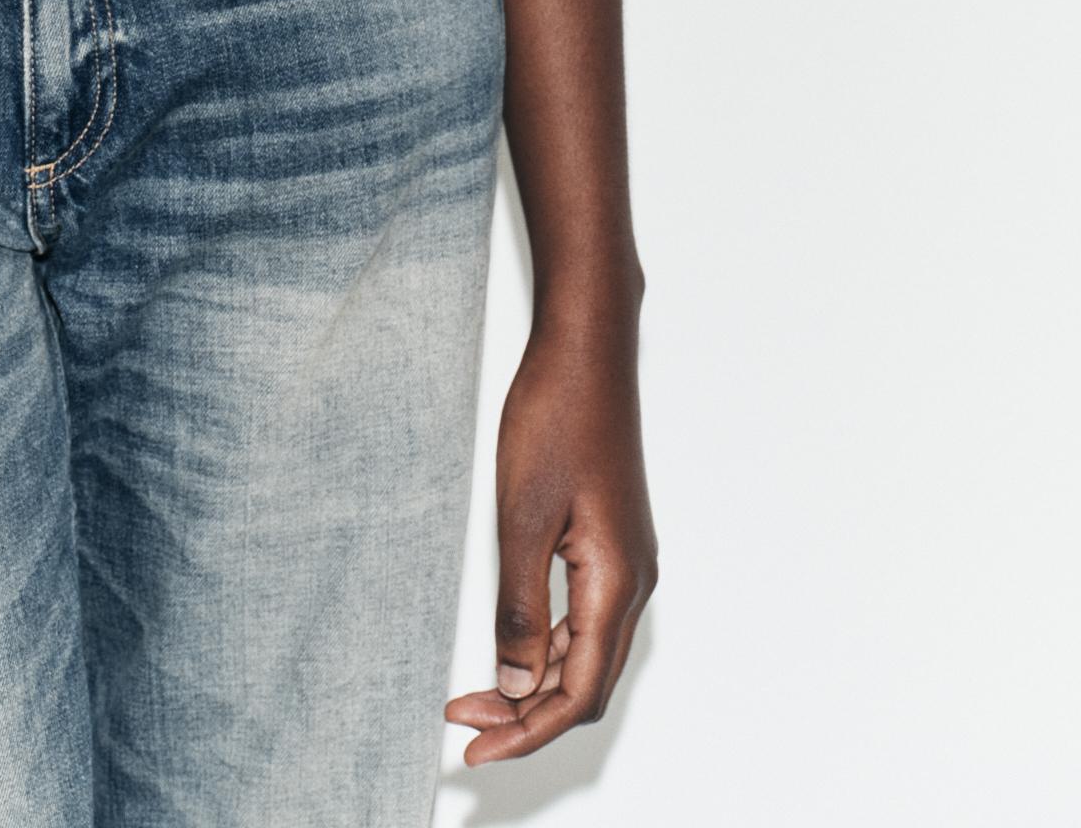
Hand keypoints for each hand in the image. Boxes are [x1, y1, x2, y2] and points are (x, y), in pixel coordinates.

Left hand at [444, 316, 656, 763]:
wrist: (586, 349)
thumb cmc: (556, 415)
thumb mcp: (522, 515)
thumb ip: (521, 606)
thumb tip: (518, 684)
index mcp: (617, 581)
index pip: (579, 692)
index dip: (527, 732)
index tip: (474, 750)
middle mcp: (633, 581)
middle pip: (588, 683)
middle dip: (528, 717)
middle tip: (465, 727)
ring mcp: (627, 561)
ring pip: (588, 653)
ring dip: (537, 683)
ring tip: (477, 696)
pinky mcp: (613, 541)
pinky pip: (587, 618)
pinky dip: (549, 646)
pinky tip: (513, 646)